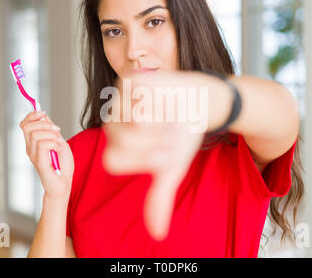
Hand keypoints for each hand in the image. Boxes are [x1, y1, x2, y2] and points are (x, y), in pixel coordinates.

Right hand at [19, 111, 74, 199]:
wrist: (64, 183)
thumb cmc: (62, 165)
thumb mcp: (58, 141)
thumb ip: (50, 130)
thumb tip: (43, 116)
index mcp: (33, 143)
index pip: (24, 124)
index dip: (32, 115)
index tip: (43, 113)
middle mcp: (30, 148)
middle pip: (27, 126)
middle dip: (44, 123)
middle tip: (57, 130)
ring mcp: (33, 155)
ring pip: (36, 134)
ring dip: (52, 135)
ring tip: (58, 144)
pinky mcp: (39, 161)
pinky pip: (43, 144)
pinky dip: (54, 144)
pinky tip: (57, 151)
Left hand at [102, 70, 205, 240]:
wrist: (199, 104)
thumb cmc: (181, 136)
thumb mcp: (172, 168)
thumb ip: (160, 196)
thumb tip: (157, 233)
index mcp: (118, 147)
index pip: (112, 161)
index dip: (141, 159)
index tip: (164, 154)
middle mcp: (113, 125)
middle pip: (121, 140)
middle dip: (154, 141)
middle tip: (169, 133)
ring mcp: (118, 101)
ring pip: (131, 118)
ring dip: (159, 121)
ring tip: (167, 114)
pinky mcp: (129, 80)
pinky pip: (139, 97)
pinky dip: (159, 101)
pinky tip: (164, 99)